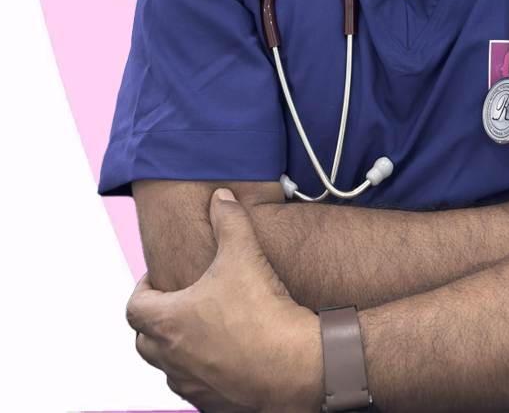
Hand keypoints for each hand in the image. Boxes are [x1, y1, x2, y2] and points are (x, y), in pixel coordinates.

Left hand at [126, 188, 322, 411]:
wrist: (293, 365)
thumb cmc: (261, 311)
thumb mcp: (244, 253)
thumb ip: (229, 219)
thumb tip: (220, 197)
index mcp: (169, 322)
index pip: (134, 307)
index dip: (143, 288)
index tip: (160, 278)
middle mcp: (172, 358)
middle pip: (144, 341)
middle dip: (155, 319)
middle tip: (179, 301)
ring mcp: (192, 384)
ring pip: (168, 367)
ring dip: (177, 347)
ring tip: (203, 326)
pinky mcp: (213, 402)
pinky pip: (195, 385)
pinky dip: (201, 369)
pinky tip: (227, 352)